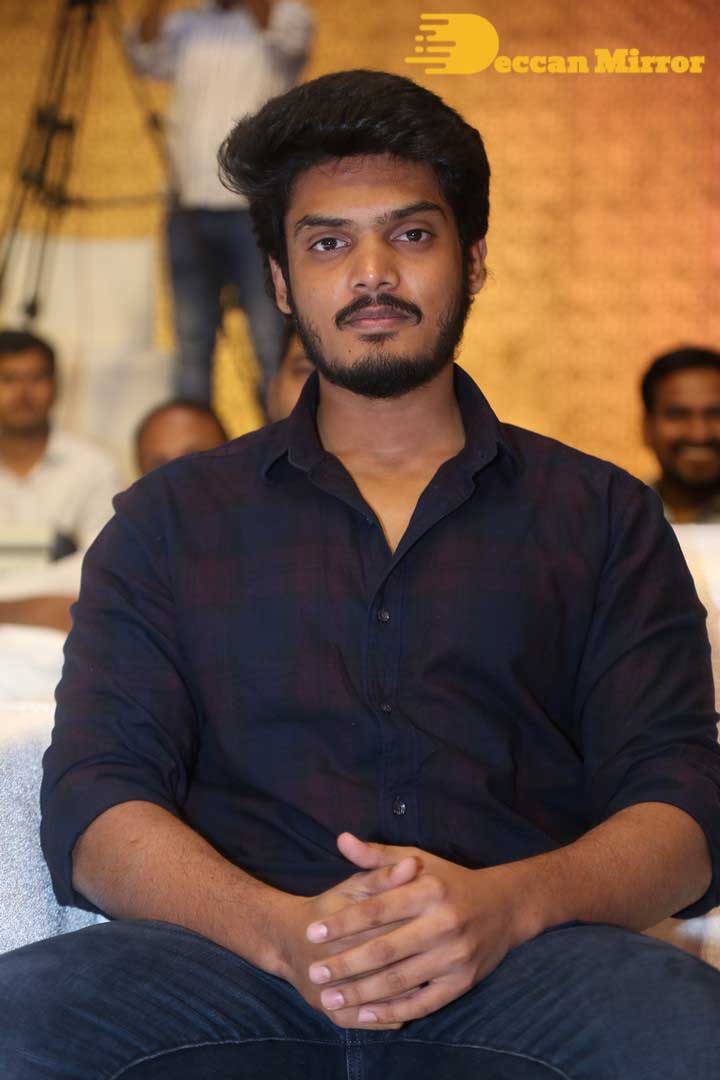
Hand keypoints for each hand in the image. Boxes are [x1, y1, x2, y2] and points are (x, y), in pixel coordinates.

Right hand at [271, 851, 421, 1028]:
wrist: (287, 940)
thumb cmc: (328, 906)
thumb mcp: (353, 885)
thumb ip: (383, 875)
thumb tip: (413, 863)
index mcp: (343, 927)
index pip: (389, 929)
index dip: (416, 924)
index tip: (438, 921)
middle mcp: (335, 963)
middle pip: (388, 965)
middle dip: (417, 958)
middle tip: (440, 952)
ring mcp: (334, 994)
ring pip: (383, 998)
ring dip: (411, 989)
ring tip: (432, 977)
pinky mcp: (336, 1016)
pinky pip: (373, 1021)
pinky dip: (395, 1013)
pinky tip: (413, 1001)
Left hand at [303, 833, 528, 1025]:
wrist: (504, 907)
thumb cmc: (449, 881)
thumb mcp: (417, 859)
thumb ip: (377, 855)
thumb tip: (341, 839)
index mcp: (430, 890)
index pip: (378, 909)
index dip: (343, 922)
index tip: (313, 932)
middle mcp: (445, 924)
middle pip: (385, 949)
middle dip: (346, 963)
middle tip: (314, 971)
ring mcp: (455, 957)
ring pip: (400, 980)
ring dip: (361, 992)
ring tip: (329, 997)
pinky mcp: (462, 983)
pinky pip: (422, 1004)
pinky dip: (392, 1012)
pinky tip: (364, 1014)